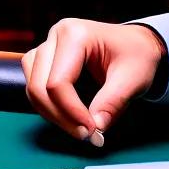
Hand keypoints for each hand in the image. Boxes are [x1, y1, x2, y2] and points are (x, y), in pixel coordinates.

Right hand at [22, 19, 166, 142]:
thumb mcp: (134, 79)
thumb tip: (95, 128)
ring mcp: (47, 44)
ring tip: (75, 126)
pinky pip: (33, 83)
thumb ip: (112, 103)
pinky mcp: (44, 56)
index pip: (58, 82)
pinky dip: (46, 103)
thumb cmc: (136, 55)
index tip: (91, 130)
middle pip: (38, 85)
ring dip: (49, 111)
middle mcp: (55, 35)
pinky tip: (65, 114)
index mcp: (75, 34)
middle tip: (84, 134)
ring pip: (31, 85)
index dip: (71, 111)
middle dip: (59, 116)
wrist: (136, 43)